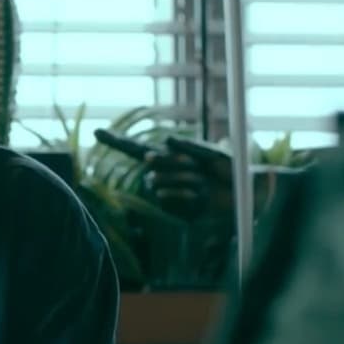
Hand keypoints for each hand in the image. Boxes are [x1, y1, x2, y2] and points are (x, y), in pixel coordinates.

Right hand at [95, 131, 297, 220]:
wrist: (247, 196)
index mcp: (169, 158)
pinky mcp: (176, 210)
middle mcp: (165, 175)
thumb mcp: (210, 153)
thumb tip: (165, 141)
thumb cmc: (231, 170)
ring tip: (203, 183)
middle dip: (171, 164)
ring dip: (182, 180)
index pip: (135, 149)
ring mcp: (168, 193)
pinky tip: (201, 196)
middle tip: (193, 166)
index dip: (116, 142)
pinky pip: (168, 199)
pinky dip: (184, 195)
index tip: (96, 133)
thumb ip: (187, 146)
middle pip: (150, 165)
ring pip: (157, 183)